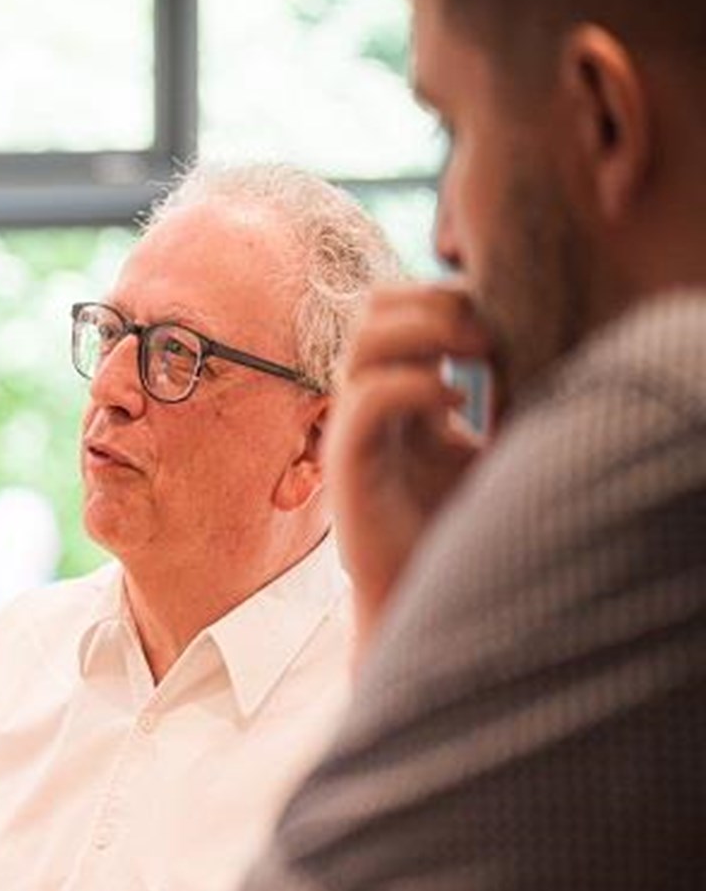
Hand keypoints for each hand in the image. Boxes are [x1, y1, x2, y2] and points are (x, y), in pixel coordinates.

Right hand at [328, 284, 493, 643]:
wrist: (426, 594)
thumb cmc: (457, 528)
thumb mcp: (486, 449)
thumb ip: (495, 400)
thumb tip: (538, 349)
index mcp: (394, 396)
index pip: (392, 311)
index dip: (439, 296)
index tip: (496, 317)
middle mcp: (366, 407)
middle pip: (372, 311)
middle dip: (431, 303)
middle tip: (486, 334)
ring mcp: (353, 433)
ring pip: (364, 342)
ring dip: (425, 332)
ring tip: (476, 355)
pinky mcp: (350, 465)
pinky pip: (367, 398)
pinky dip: (414, 386)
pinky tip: (454, 405)